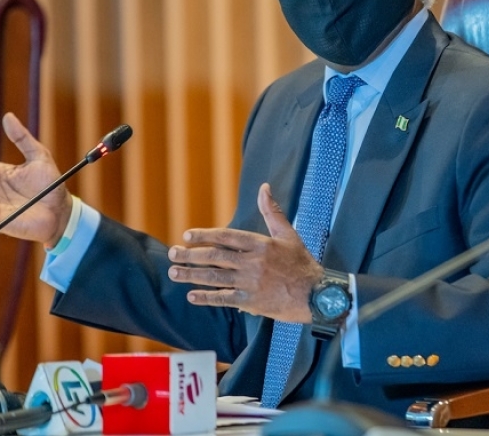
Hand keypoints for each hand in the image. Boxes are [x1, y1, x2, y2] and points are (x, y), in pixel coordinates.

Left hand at [167, 183, 323, 322]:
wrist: (316, 295)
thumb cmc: (302, 263)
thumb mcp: (288, 234)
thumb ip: (272, 211)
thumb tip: (264, 187)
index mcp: (261, 244)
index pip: (226, 236)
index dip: (204, 235)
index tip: (186, 235)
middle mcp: (253, 262)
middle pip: (215, 257)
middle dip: (191, 255)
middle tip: (172, 253)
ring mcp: (250, 283)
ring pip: (215, 277)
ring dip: (191, 275)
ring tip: (174, 272)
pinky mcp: (251, 302)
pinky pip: (224, 299)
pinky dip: (206, 298)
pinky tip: (191, 295)